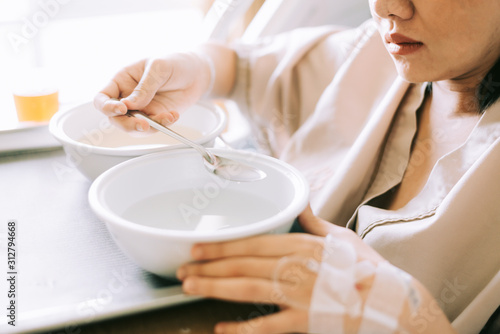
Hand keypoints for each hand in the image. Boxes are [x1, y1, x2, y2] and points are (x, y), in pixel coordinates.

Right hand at [93, 52, 211, 132]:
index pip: (103, 98)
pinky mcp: (155, 118)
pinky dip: (162, 126)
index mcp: (121, 81)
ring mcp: (141, 110)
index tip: (122, 109)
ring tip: (166, 118)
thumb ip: (144, 87)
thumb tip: (130, 105)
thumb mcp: (158, 68)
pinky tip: (173, 115)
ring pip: (133, 127)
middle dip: (128, 124)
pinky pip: (152, 128)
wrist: (196, 74)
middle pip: (115, 119)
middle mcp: (128, 97)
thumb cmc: (174, 64)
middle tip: (144, 125)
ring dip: (148, 128)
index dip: (106, 107)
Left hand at [176, 206, 385, 333]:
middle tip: (183, 269)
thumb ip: (315, 222)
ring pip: (248, 289)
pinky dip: (243, 329)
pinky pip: (267, 327)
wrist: (392, 303)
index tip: (199, 247)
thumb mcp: (342, 238)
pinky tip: (221, 328)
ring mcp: (299, 295)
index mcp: (303, 245)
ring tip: (190, 287)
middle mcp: (296, 267)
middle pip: (244, 265)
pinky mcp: (304, 322)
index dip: (223, 246)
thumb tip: (300, 203)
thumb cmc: (367, 269)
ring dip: (215, 288)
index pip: (253, 243)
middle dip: (210, 267)